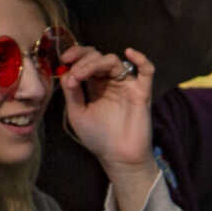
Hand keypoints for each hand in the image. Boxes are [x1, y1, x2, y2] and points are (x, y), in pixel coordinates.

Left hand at [61, 45, 155, 172]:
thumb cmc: (98, 137)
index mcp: (94, 85)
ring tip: (82, 75)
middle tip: (73, 73)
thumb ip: (72, 93)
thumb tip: (67, 73)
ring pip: (113, 61)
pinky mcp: (141, 92)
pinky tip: (129, 53)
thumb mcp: (78, 114)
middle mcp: (110, 82)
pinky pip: (147, 71)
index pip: (86, 61)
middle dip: (82, 61)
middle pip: (98, 57)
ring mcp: (126, 85)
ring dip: (95, 63)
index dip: (76, 56)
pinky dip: (141, 59)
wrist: (118, 157)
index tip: (64, 60)